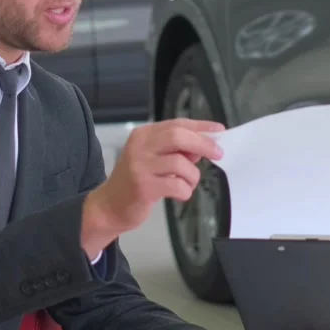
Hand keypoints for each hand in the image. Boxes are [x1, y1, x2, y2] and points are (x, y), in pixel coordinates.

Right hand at [81, 119, 223, 258]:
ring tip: (188, 184)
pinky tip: (180, 194)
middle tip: (218, 154)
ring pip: (181, 163)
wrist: (109, 206)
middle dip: (203, 144)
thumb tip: (202, 146)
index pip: (176, 124)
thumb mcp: (152, 158)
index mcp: (143, 134)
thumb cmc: (135, 180)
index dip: (200, 126)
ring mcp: (140, 166)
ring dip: (193, 175)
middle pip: (178, 136)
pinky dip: (185, 191)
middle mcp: (140, 146)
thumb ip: (174, 150)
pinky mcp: (144, 187)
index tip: (219, 130)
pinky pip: (177, 185)